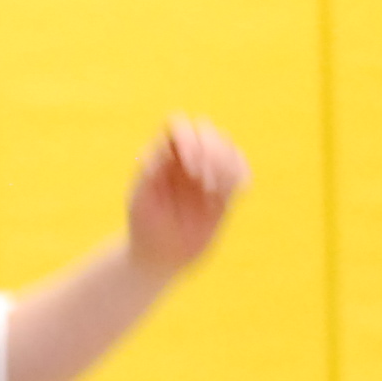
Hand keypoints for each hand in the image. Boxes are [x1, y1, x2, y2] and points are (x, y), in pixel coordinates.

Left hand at [124, 115, 248, 275]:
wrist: (160, 254)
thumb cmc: (144, 227)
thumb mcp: (139, 201)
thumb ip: (149, 174)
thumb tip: (164, 151)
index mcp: (162, 154)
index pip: (179, 125)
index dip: (189, 138)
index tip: (190, 167)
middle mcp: (185, 157)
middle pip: (206, 131)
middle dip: (211, 152)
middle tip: (204, 185)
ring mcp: (206, 170)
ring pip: (226, 145)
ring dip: (227, 164)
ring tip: (216, 192)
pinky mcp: (224, 187)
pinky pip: (240, 166)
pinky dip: (242, 173)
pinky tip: (238, 192)